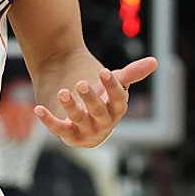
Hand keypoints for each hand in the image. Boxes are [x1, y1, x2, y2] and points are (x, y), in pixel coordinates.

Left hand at [33, 57, 157, 147]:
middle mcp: (103, 124)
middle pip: (99, 113)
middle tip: (81, 83)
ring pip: (79, 120)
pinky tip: (38, 109)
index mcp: (116, 110)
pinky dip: (48, 120)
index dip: (113, 88)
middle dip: (91, 99)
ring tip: (63, 92)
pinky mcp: (67, 134)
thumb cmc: (98, 90)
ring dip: (71, 107)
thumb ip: (132, 73)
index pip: (119, 101)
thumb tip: (155, 61)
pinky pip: (58, 129)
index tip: (104, 71)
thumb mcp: (113, 81)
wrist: (77, 102)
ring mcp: (85, 131)